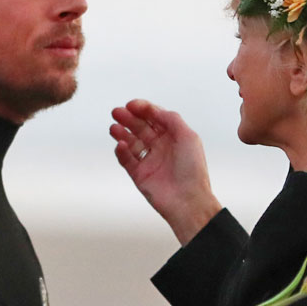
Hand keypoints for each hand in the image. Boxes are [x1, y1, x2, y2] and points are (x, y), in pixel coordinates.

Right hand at [109, 99, 220, 244]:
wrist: (187, 200)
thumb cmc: (193, 171)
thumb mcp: (188, 136)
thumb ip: (171, 119)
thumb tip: (154, 110)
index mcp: (174, 137)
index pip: (155, 117)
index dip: (143, 109)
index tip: (131, 105)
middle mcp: (161, 147)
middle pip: (140, 127)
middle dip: (128, 118)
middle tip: (117, 112)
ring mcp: (150, 160)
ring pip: (131, 142)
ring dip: (122, 133)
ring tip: (114, 128)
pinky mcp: (139, 174)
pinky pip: (127, 159)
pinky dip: (122, 151)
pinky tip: (121, 145)